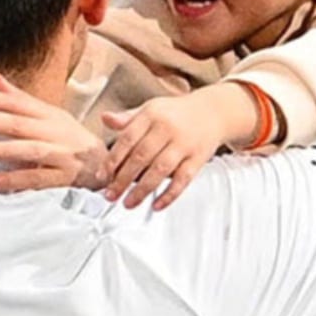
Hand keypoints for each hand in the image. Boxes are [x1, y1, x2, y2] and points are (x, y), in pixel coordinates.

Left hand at [0, 73, 107, 190]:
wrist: (105, 163)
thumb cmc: (70, 136)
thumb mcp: (48, 113)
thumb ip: (18, 98)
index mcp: (47, 113)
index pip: (15, 103)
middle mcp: (53, 131)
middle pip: (19, 124)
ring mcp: (60, 154)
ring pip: (30, 149)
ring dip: (4, 149)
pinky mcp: (63, 176)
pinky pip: (37, 178)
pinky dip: (13, 180)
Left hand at [102, 83, 256, 210]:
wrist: (213, 112)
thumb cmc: (175, 113)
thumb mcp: (150, 109)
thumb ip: (127, 118)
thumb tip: (104, 118)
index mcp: (151, 115)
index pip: (127, 139)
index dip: (112, 159)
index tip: (101, 177)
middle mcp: (167, 128)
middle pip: (141, 157)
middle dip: (123, 179)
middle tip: (110, 195)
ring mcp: (184, 144)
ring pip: (160, 170)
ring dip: (142, 190)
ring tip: (128, 203)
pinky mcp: (198, 159)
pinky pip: (183, 179)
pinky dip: (170, 194)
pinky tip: (156, 205)